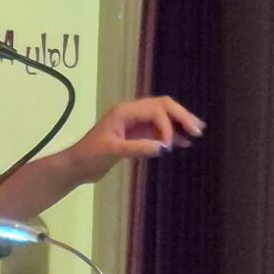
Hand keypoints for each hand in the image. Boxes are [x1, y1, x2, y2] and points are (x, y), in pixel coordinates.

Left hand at [67, 95, 204, 180]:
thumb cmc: (89, 156)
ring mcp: (134, 124)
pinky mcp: (135, 135)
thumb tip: (163, 147)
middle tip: (197, 129)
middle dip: (180, 116)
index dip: (165, 126)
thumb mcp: (112, 152)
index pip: (154, 110)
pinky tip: (183, 142)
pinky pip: (157, 130)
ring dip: (178, 124)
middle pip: (162, 107)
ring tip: (197, 133)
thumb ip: (137, 148)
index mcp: (124, 112)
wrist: (76, 167)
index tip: (167, 146)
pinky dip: (170, 135)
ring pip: (162, 117)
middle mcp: (131, 113)